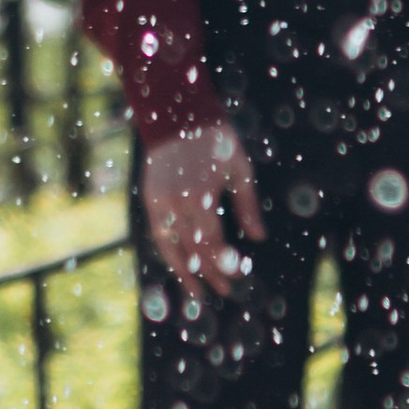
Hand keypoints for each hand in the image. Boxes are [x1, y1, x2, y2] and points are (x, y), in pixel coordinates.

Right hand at [141, 122, 264, 298]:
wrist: (179, 116)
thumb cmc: (217, 141)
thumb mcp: (240, 170)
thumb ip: (248, 206)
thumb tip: (259, 237)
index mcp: (203, 197)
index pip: (213, 244)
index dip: (224, 265)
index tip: (236, 279)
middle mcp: (178, 203)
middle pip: (193, 251)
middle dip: (209, 274)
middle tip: (224, 291)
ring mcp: (160, 201)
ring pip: (171, 248)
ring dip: (184, 272)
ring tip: (197, 293)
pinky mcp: (149, 198)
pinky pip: (159, 233)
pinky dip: (169, 252)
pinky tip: (180, 265)